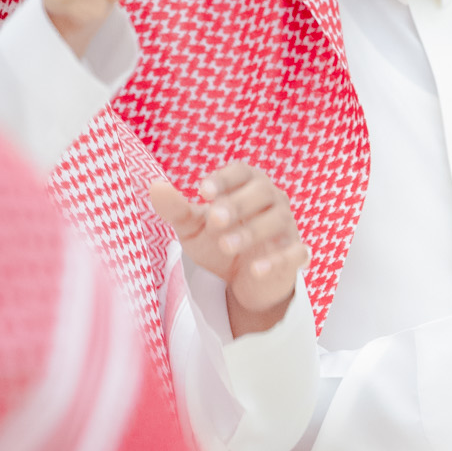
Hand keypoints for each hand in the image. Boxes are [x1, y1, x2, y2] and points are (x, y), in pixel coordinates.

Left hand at [150, 163, 309, 336]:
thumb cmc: (218, 241)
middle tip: (214, 218)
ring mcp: (287, 226)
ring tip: (225, 245)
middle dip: (238, 204)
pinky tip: (256, 270)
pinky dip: (277, 261)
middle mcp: (272, 199)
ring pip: (277, 221)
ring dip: (251, 232)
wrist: (243, 279)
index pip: (241, 171)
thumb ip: (176, 209)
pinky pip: (294, 253)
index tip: (202, 191)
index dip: (224, 179)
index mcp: (247, 184)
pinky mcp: (296, 253)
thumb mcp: (193, 228)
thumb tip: (155, 185)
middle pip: (262, 192)